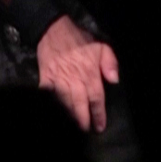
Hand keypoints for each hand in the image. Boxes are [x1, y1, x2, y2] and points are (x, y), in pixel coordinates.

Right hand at [36, 15, 119, 131]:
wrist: (54, 30)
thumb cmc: (80, 40)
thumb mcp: (101, 46)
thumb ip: (110, 64)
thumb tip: (114, 81)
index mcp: (90, 74)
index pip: (96, 99)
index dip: (98, 114)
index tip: (100, 126)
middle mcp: (75, 81)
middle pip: (80, 105)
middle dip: (83, 120)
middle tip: (85, 131)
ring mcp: (59, 81)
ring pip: (65, 104)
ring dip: (69, 116)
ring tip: (72, 127)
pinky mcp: (46, 79)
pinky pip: (48, 96)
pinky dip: (51, 104)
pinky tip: (53, 111)